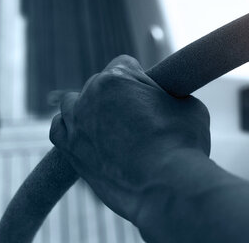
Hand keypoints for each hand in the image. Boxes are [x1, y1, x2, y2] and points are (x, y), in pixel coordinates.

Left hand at [49, 55, 210, 222]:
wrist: (166, 185)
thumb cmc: (183, 144)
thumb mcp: (189, 105)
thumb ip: (171, 96)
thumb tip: (169, 100)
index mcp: (119, 76)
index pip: (124, 64)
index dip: (140, 80)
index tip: (150, 96)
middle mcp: (91, 93)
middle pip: (100, 84)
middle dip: (116, 97)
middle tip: (138, 117)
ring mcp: (76, 121)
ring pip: (73, 103)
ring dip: (89, 110)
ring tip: (112, 128)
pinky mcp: (69, 149)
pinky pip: (59, 128)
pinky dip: (71, 129)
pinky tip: (87, 137)